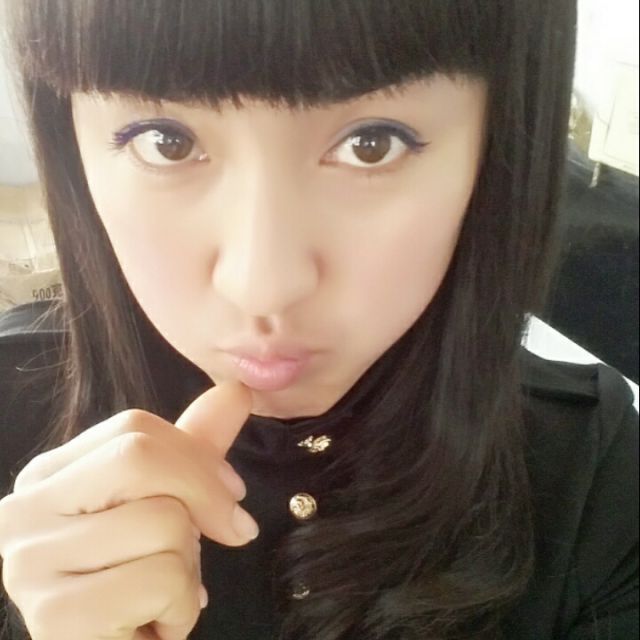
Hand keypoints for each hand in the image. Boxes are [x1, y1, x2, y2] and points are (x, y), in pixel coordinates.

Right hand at [0, 380, 255, 639]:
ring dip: (188, 567)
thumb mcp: (169, 501)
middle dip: (201, 501)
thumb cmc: (139, 580)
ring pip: (164, 522)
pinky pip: (162, 581)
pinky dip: (181, 608)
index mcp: (48, 475)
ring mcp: (30, 565)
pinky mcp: (55, 618)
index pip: (135, 428)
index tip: (229, 495)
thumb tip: (237, 389)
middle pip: (143, 459)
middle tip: (197, 546)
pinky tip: (152, 624)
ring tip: (158, 593)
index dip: (197, 458)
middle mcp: (24, 512)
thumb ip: (195, 446)